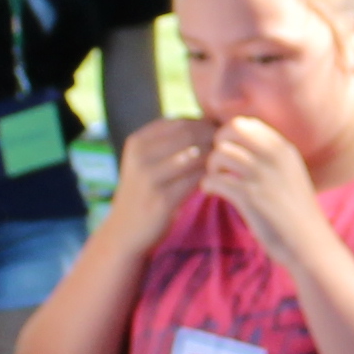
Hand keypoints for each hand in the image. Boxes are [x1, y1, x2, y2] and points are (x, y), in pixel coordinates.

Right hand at [108, 114, 214, 245]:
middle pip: (189, 134)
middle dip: (213, 137)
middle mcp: (140, 155)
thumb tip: (208, 121)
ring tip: (226, 162)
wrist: (124, 231)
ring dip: (215, 156)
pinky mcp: (161, 199)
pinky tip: (218, 179)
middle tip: (229, 148)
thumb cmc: (144, 192)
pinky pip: (196, 179)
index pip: (180, 121)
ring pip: (195, 155)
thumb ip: (169, 142)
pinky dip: (210, 176)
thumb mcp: (146, 161)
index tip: (221, 136)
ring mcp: (149, 177)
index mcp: (138, 141)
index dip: (205, 125)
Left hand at [194, 116, 328, 257]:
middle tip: (218, 165)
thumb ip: (271, 157)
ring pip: (220, 154)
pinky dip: (207, 185)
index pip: (246, 123)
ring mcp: (261, 176)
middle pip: (230, 131)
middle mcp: (273, 157)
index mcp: (283, 149)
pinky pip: (215, 179)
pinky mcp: (250, 197)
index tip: (226, 152)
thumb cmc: (296, 213)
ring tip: (215, 180)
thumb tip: (239, 145)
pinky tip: (211, 192)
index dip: (229, 135)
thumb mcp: (290, 175)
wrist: (309, 243)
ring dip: (211, 167)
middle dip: (217, 145)